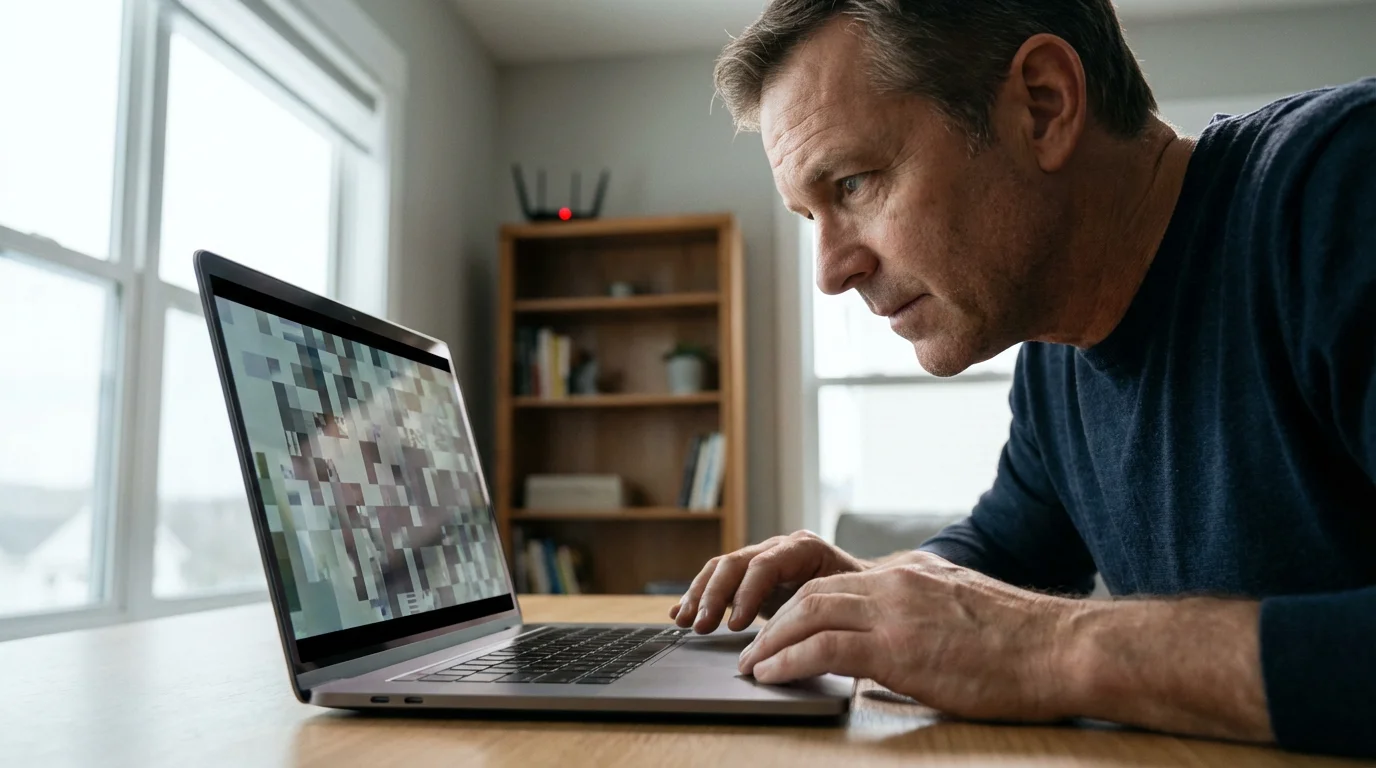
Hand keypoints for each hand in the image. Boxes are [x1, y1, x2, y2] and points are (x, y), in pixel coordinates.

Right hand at [669, 531, 872, 632]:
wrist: (864, 586)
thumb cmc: (860, 595)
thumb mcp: (849, 599)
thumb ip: (824, 609)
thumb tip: (805, 637)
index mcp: (803, 548)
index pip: (765, 565)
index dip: (746, 594)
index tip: (735, 625)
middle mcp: (778, 547)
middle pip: (736, 563)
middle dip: (714, 595)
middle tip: (702, 626)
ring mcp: (761, 558)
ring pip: (721, 569)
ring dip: (699, 596)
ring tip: (685, 622)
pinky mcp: (749, 575)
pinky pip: (718, 580)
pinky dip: (698, 596)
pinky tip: (679, 614)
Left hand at [736, 552, 1079, 722]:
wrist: (1063, 649)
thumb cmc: (1026, 645)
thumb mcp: (964, 612)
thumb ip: (925, 616)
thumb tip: (900, 646)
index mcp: (912, 574)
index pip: (838, 582)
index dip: (801, 607)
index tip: (780, 628)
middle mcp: (897, 582)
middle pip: (813, 592)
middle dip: (774, 621)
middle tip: (752, 648)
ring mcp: (896, 611)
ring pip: (808, 613)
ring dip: (771, 641)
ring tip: (752, 666)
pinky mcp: (898, 646)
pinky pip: (823, 647)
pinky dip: (788, 659)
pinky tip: (771, 675)